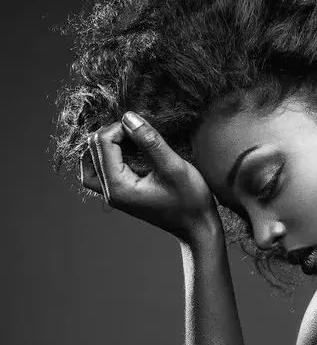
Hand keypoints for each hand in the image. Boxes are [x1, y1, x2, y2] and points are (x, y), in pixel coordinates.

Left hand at [80, 112, 221, 242]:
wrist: (197, 228)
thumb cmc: (190, 201)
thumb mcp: (174, 167)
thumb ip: (150, 141)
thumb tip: (128, 117)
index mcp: (119, 187)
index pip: (103, 143)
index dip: (120, 127)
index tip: (144, 127)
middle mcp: (110, 193)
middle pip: (93, 149)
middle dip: (113, 132)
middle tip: (138, 130)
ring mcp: (113, 195)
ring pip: (91, 161)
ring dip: (106, 143)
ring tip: (127, 137)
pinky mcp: (120, 194)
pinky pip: (98, 172)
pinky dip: (105, 157)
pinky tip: (121, 151)